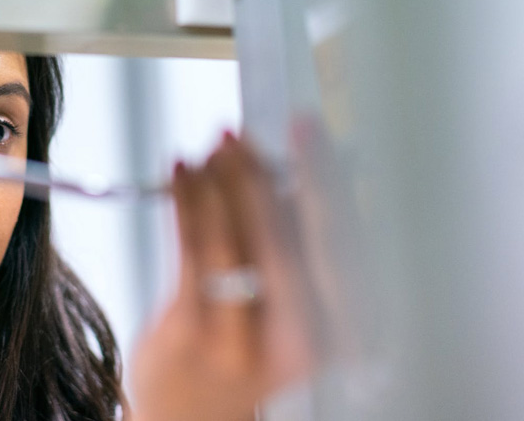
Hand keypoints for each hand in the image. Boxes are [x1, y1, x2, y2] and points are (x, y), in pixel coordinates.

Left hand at [131, 134, 314, 420]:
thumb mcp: (293, 303)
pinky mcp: (192, 336)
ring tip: (212, 145)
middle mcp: (302, 339)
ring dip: (221, 182)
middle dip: (267, 177)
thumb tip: (295, 162)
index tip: (309, 130)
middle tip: (249, 132)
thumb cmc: (248, 343)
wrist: (192, 415)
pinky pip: (190, 253)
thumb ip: (299, 242)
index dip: (325, 178)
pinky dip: (186, 202)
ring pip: (235, 244)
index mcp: (343, 329)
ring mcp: (244, 342)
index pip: (341, 240)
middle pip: (290, 242)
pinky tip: (180, 171)